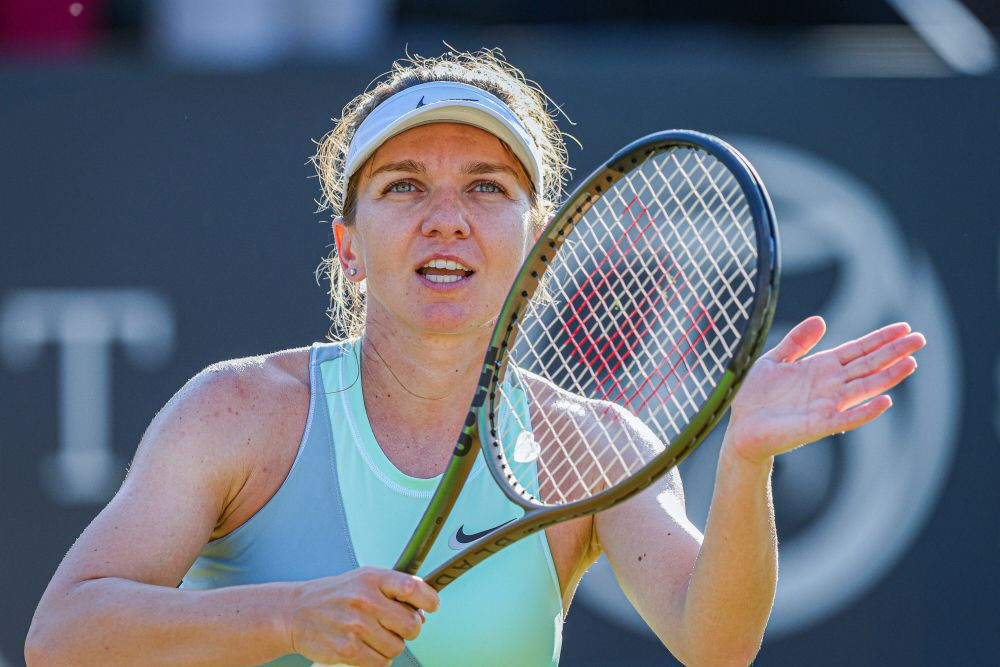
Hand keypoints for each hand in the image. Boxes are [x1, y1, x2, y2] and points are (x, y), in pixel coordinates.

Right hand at [287, 567, 438, 666]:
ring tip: (374, 635)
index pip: (413, 587)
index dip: (429, 600)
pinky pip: (381, 663)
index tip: (432, 606)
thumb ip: (395, 588)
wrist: (296, 612)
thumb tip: (424, 608)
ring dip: (390, 646)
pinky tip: (367, 648)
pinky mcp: (346, 649)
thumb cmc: (335, 595)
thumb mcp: (364, 578)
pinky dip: (378, 660)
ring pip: (397, 647)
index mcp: (372, 578)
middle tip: (396, 626)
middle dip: (409, 629)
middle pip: (411, 625)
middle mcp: (364, 600)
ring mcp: (355, 625)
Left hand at [724, 316, 924, 464]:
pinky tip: (885, 401)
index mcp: (820, 367)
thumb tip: (820, 320)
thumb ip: (797, 342)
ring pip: (864, 388)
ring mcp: (827, 405)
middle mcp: (829, 385)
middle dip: (894, 352)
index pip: (857, 350)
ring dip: (888, 377)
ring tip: (911, 363)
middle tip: (920, 339)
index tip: (904, 327)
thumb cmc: (756, 395)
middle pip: (868, 365)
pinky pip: (847, 418)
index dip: (880, 339)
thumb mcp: (774, 360)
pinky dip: (865, 411)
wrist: (741, 427)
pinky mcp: (818, 426)